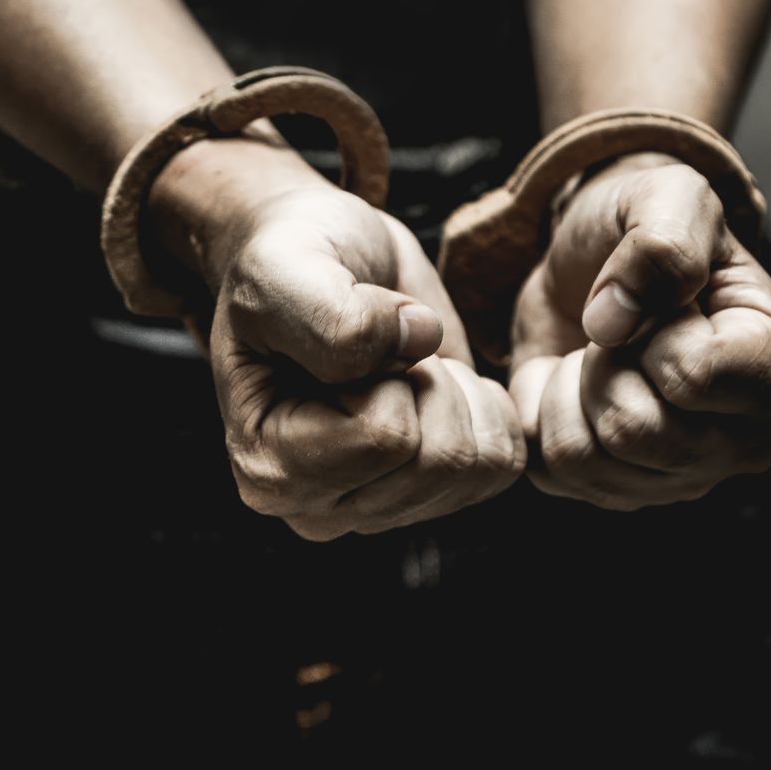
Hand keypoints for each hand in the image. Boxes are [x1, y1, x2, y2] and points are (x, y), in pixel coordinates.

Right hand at [202, 184, 525, 540]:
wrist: (315, 260)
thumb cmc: (286, 264)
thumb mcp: (281, 268)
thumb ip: (332, 314)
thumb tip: (418, 340)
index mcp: (268, 468)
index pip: (384, 439)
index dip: (384, 370)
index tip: (346, 342)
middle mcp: (320, 508)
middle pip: (437, 462)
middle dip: (426, 380)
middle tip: (382, 350)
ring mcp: (378, 508)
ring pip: (474, 466)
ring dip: (453, 392)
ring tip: (401, 363)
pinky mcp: (430, 494)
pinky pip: (502, 463)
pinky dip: (485, 407)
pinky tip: (434, 380)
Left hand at [508, 154, 770, 510]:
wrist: (599, 260)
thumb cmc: (650, 227)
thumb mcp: (669, 196)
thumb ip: (662, 244)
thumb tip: (613, 321)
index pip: (690, 377)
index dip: (652, 329)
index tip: (662, 304)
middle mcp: (744, 443)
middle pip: (634, 430)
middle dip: (602, 361)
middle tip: (620, 328)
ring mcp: (681, 478)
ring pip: (584, 459)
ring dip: (568, 388)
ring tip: (598, 352)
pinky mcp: (617, 491)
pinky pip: (548, 469)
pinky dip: (542, 412)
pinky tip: (574, 382)